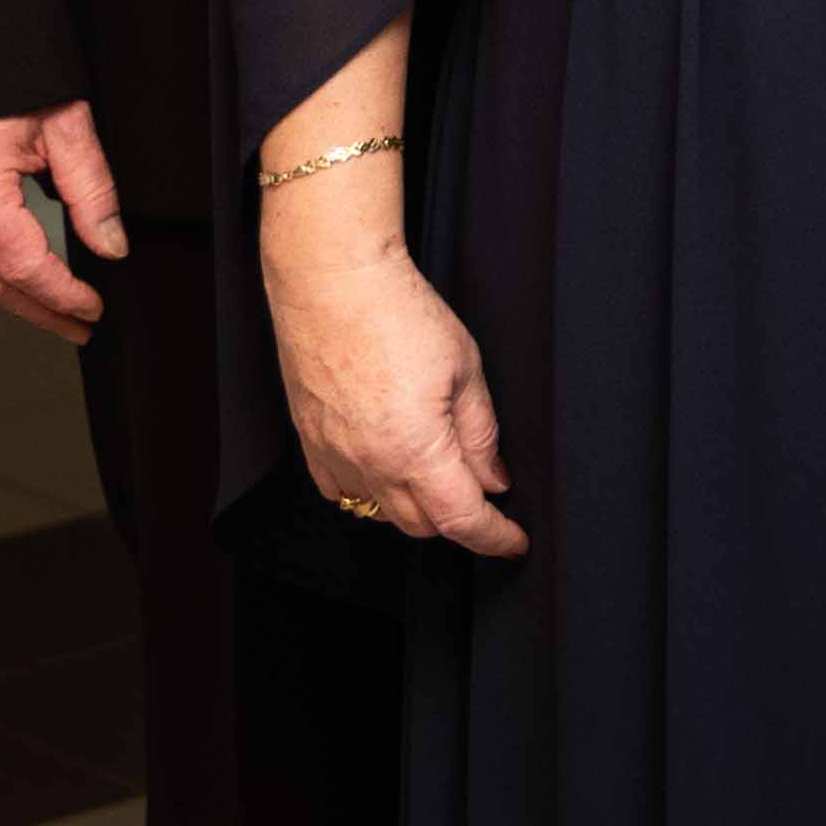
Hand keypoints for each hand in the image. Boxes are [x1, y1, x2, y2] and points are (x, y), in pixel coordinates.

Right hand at [0, 106, 123, 340]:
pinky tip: (7, 276)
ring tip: (49, 311)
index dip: (61, 294)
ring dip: (7, 296)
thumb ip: (91, 189)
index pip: (22, 265)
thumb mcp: (65, 122)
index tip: (93, 308)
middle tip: (77, 327)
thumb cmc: (6, 64)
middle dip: (36, 311)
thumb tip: (110, 246)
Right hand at [265, 239, 524, 553]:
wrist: (332, 284)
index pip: (461, 518)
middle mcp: (369, 463)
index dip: (494, 536)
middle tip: (484, 493)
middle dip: (459, 519)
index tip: (514, 540)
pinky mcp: (311, 444)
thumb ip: (480, 433)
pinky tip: (391, 469)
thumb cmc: (399, 313)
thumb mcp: (465, 369)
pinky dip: (373, 493)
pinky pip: (343, 492)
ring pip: (381, 513)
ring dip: (416, 509)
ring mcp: (334, 457)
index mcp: (415, 448)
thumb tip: (493, 477)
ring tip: (441, 478)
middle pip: (422, 523)